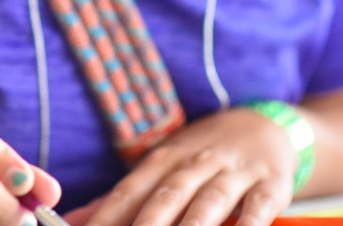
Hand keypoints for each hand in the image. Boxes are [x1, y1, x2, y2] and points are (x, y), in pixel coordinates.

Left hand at [66, 107, 295, 225]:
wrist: (263, 125)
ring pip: (207, 203)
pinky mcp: (269, 185)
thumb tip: (73, 220)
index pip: (128, 192)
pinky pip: (257, 208)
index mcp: (162, 160)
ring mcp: (232, 173)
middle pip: (165, 198)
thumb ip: (121, 198)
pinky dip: (249, 224)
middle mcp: (194, 163)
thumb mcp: (160, 166)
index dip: (106, 217)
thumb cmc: (200, 155)